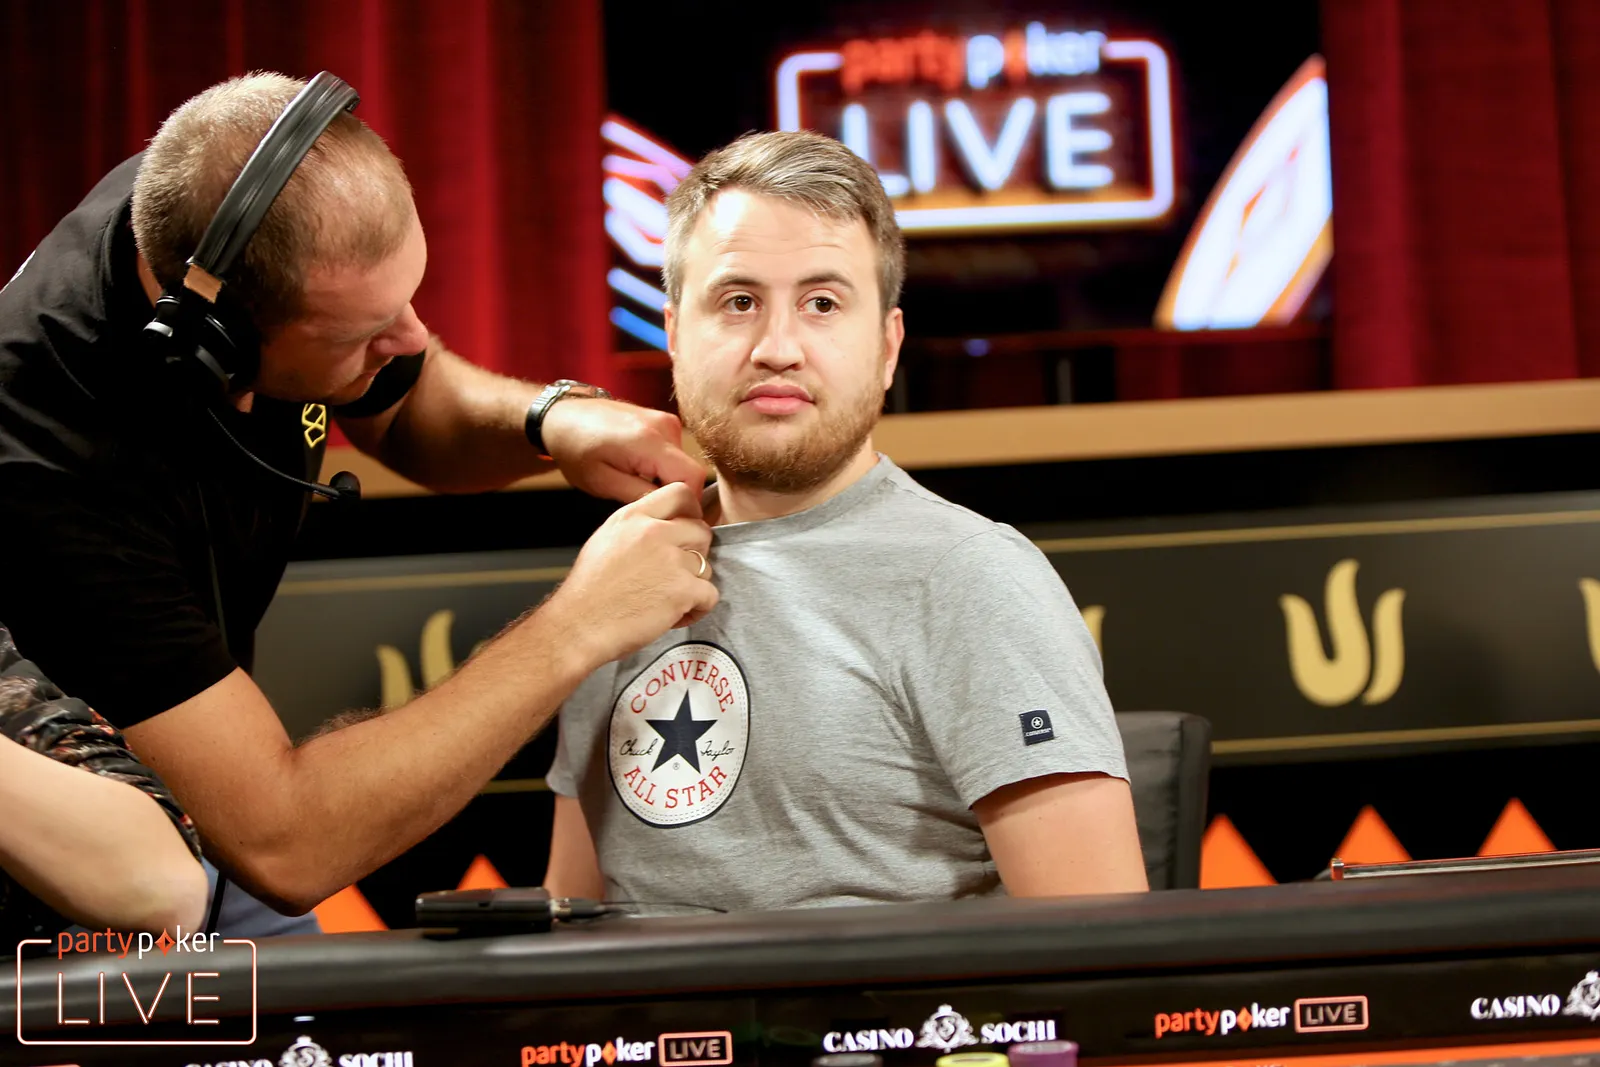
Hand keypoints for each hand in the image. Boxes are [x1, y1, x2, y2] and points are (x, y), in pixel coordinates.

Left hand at [541, 398, 707, 502]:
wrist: (563, 416)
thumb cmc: (576, 449)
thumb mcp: (603, 482)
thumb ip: (641, 497)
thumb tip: (672, 510)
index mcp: (649, 441)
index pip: (693, 478)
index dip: (686, 502)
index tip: (668, 515)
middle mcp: (664, 426)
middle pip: (690, 472)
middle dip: (672, 492)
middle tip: (643, 500)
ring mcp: (666, 421)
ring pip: (683, 464)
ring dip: (666, 479)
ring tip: (635, 480)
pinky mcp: (664, 421)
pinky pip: (675, 453)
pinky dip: (663, 467)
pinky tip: (638, 468)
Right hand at [542, 482, 718, 670]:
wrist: (577, 627)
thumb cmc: (587, 593)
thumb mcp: (606, 541)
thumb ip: (637, 528)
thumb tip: (665, 526)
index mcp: (633, 517)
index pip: (680, 493)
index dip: (692, 513)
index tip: (687, 532)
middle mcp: (654, 532)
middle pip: (701, 531)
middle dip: (695, 554)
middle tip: (675, 575)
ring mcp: (671, 560)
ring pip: (706, 567)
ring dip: (693, 587)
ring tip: (666, 602)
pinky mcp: (682, 590)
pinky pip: (710, 595)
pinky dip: (697, 610)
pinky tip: (673, 616)